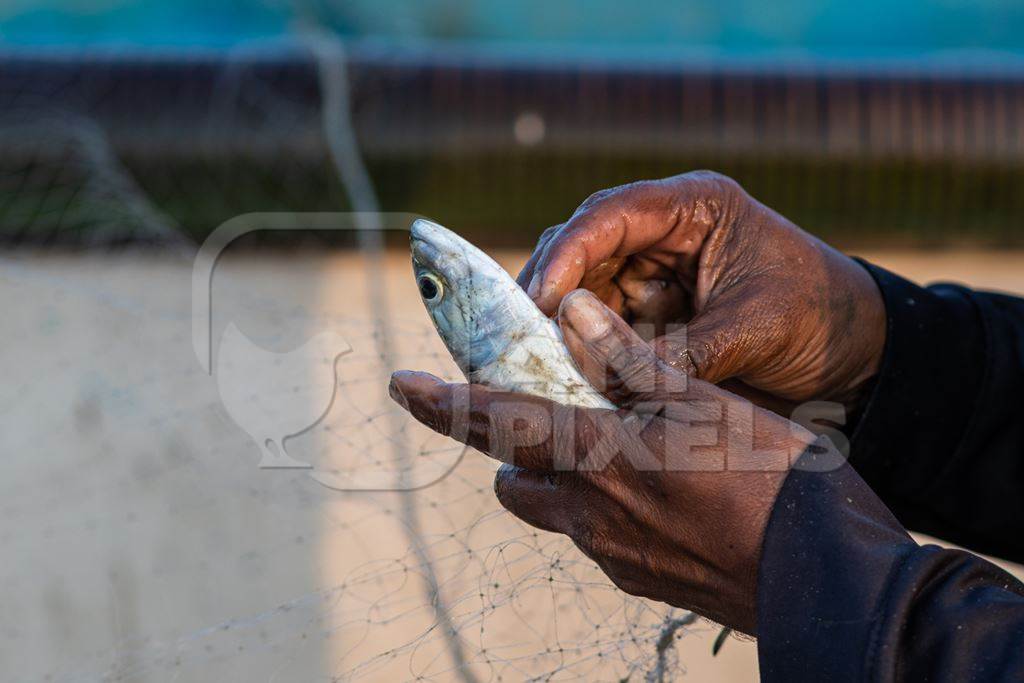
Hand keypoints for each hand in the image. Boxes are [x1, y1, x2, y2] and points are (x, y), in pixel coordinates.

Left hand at [389, 291, 817, 633]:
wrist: (827, 581)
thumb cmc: (773, 477)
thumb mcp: (704, 402)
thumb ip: (630, 359)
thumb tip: (573, 310)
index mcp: (599, 457)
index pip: (498, 422)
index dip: (443, 403)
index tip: (399, 385)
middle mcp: (591, 514)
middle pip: (518, 478)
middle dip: (513, 448)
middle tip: (549, 416)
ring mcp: (615, 556)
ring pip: (559, 510)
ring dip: (563, 478)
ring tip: (621, 449)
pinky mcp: (644, 581)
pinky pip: (601, 539)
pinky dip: (607, 508)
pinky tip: (664, 494)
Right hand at [518, 171, 885, 411]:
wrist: (853, 351)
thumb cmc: (816, 318)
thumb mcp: (749, 331)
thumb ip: (678, 355)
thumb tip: (604, 383)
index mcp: (695, 206)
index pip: (611, 214)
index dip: (568, 251)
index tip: (543, 298)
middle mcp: (664, 229)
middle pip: (583, 248)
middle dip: (553, 292)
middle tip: (523, 338)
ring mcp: (654, 267)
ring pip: (584, 288)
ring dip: (564, 324)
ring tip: (542, 363)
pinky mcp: (651, 305)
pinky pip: (603, 321)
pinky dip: (587, 346)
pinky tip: (572, 372)